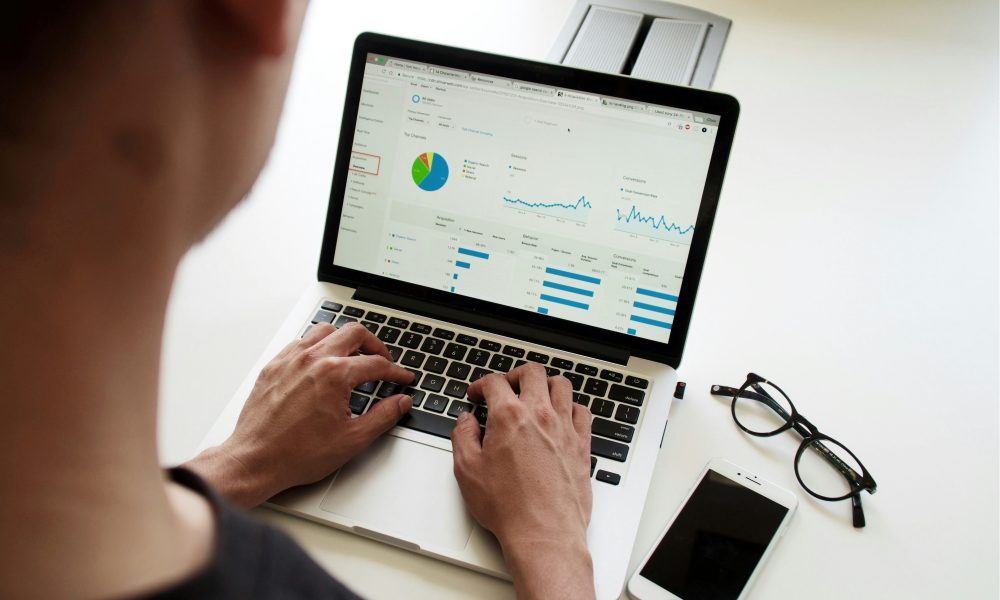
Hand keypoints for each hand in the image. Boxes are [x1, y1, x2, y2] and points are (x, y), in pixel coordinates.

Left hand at [186, 322, 413, 507]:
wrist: (256, 461)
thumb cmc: (297, 454)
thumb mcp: (352, 439)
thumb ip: (383, 416)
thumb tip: (401, 403)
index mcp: (335, 375)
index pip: (376, 364)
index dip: (395, 372)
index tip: (402, 379)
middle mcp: (312, 360)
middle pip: (354, 333)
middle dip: (375, 345)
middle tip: (383, 360)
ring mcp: (290, 360)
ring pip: (325, 331)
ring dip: (344, 339)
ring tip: (353, 356)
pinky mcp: (273, 366)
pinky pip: (299, 342)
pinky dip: (316, 347)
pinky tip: (320, 362)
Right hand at [452, 363, 594, 599]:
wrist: (544, 532)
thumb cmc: (508, 507)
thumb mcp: (468, 471)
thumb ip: (463, 437)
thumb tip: (466, 421)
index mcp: (509, 417)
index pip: (495, 382)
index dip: (481, 384)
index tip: (477, 394)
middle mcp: (540, 415)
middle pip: (532, 373)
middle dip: (515, 375)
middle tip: (506, 387)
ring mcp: (565, 428)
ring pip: (561, 385)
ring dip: (545, 384)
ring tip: (535, 394)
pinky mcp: (582, 444)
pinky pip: (582, 411)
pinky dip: (571, 407)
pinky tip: (562, 416)